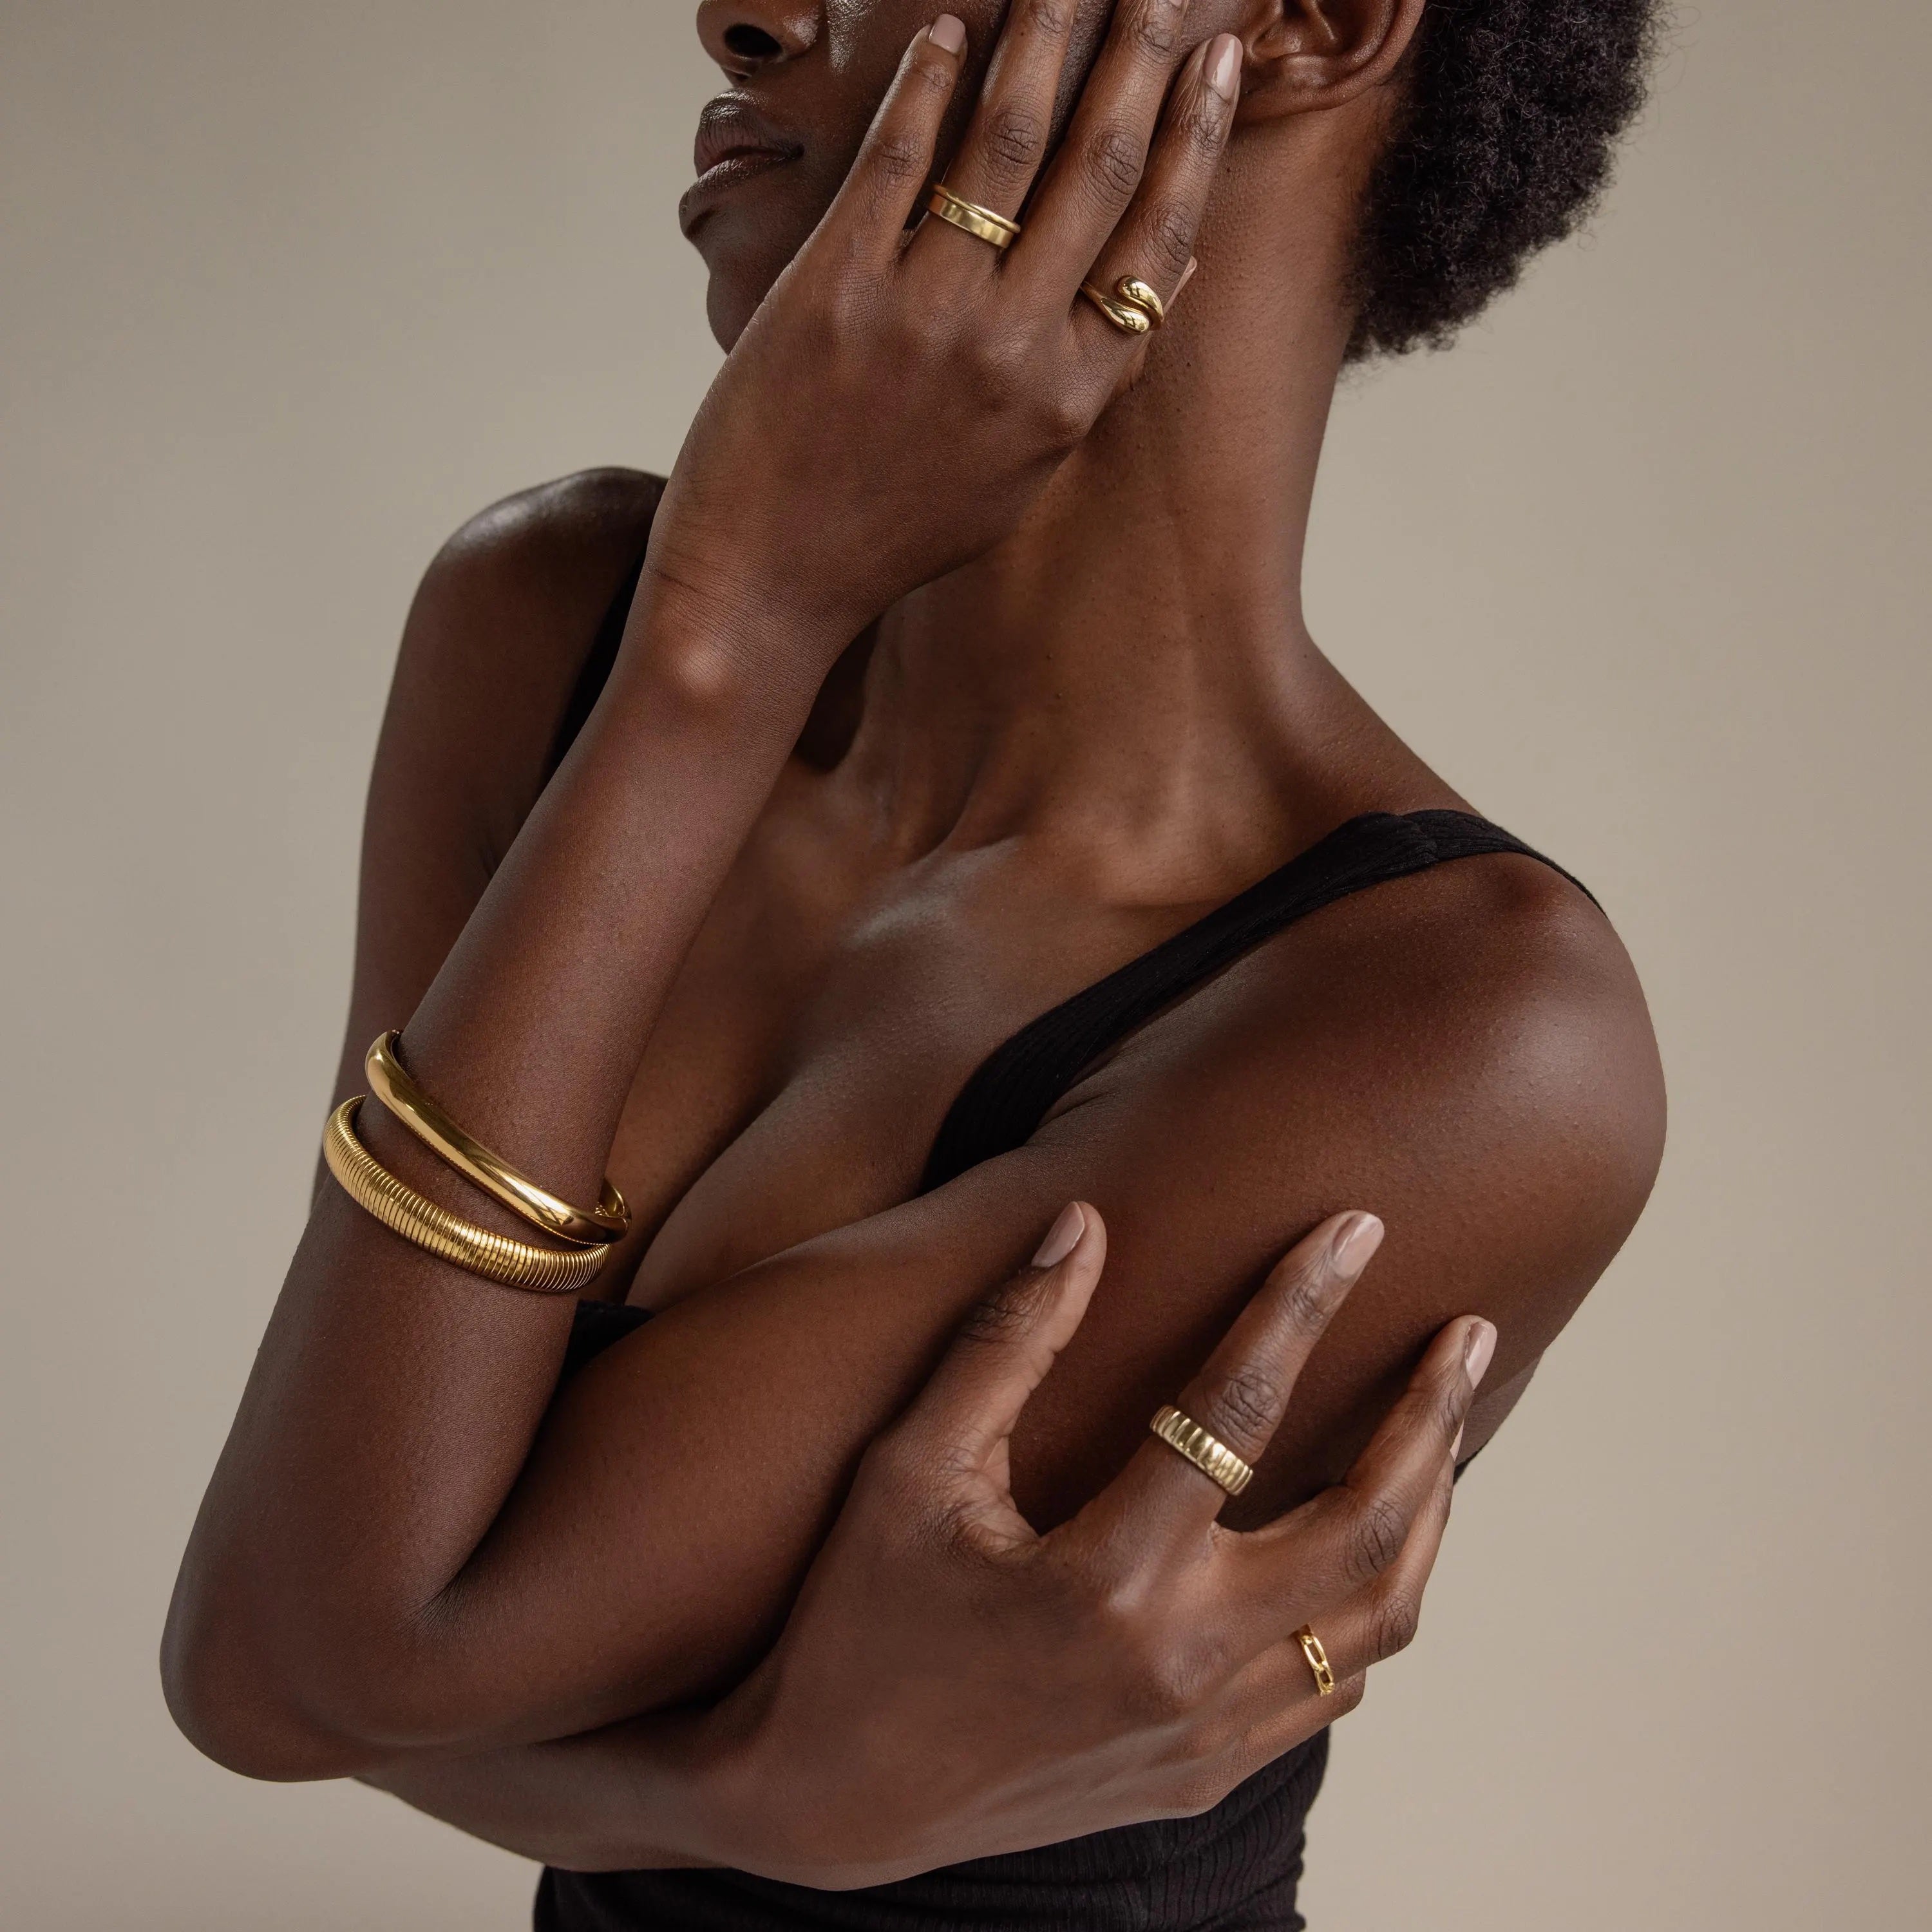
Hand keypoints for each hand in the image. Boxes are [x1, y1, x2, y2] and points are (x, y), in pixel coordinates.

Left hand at [647, 3, 1243, 653]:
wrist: (769, 579)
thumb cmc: (896, 532)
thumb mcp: (1021, 474)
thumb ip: (1091, 379)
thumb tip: (1166, 279)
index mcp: (1069, 398)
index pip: (1156, 240)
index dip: (1194, 140)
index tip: (1216, 65)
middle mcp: (1012, 351)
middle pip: (1097, 170)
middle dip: (1135, 58)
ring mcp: (925, 316)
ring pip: (1006, 143)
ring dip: (1044, 40)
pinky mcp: (837, 289)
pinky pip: (898, 160)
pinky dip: (928, 84)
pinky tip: (947, 32)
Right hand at [673, 1205, 1492, 1888]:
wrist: (829, 1801)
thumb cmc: (858, 1616)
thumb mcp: (908, 1470)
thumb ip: (1006, 1344)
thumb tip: (1084, 1224)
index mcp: (1103, 1579)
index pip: (1236, 1410)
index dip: (1301, 1303)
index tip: (1355, 1228)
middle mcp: (1179, 1666)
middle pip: (1365, 1524)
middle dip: (1432, 1414)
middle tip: (1469, 1330)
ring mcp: (1207, 1736)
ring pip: (1380, 1617)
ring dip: (1429, 1508)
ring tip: (1444, 1422)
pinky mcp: (1207, 1776)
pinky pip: (1336, 1686)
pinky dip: (1376, 1604)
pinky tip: (1374, 1544)